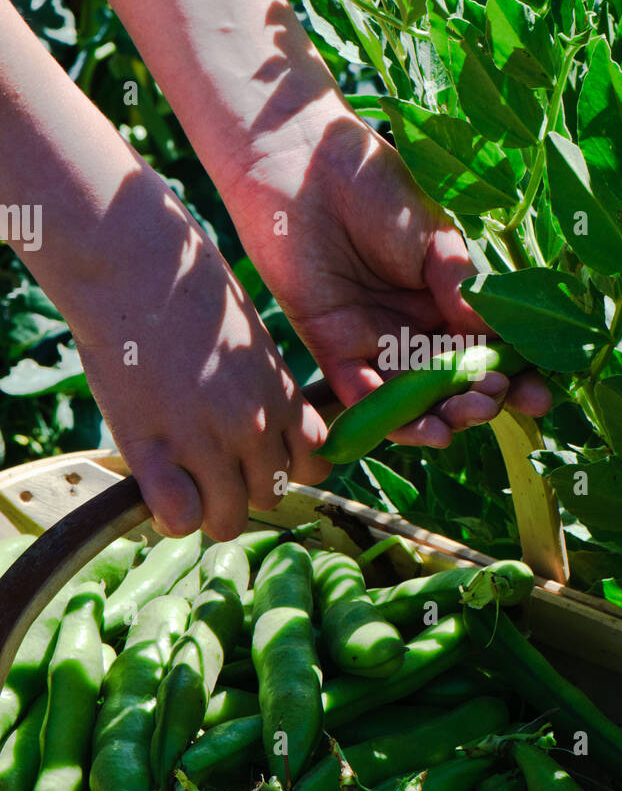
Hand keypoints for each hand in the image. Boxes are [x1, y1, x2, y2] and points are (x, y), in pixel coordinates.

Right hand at [56, 163, 327, 538]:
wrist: (137, 270)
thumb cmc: (191, 294)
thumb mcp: (251, 340)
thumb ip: (267, 386)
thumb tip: (268, 421)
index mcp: (281, 396)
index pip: (314, 464)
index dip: (289, 470)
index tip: (262, 460)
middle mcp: (253, 427)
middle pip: (271, 498)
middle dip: (244, 491)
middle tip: (212, 470)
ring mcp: (206, 443)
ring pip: (229, 519)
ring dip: (208, 511)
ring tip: (183, 485)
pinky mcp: (154, 451)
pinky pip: (180, 518)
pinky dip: (171, 516)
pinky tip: (159, 492)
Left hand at [221, 107, 551, 449]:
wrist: (305, 169)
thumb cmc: (376, 189)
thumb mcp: (435, 235)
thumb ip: (461, 285)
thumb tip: (496, 336)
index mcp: (450, 299)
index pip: (489, 348)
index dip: (515, 376)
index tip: (540, 396)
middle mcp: (416, 327)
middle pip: (454, 381)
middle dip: (479, 400)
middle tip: (495, 403)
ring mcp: (377, 340)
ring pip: (413, 398)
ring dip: (438, 418)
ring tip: (459, 424)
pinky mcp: (334, 346)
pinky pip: (362, 394)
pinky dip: (388, 416)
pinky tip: (419, 427)